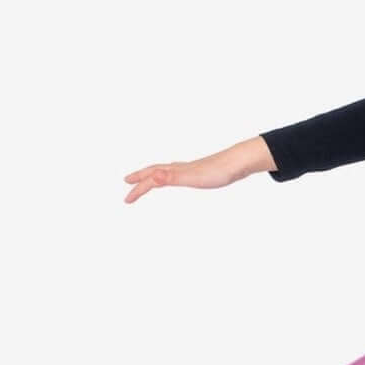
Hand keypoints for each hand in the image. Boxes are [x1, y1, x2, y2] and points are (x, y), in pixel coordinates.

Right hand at [123, 143, 257, 203]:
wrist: (238, 164)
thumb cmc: (217, 171)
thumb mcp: (191, 178)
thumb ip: (171, 177)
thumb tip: (151, 175)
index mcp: (175, 170)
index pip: (150, 180)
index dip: (137, 190)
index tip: (126, 200)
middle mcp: (180, 168)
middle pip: (154, 171)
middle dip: (140, 177)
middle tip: (127, 182)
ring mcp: (189, 170)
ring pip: (165, 171)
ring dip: (153, 176)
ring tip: (149, 180)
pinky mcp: (199, 172)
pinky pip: (177, 174)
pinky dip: (170, 176)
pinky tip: (177, 179)